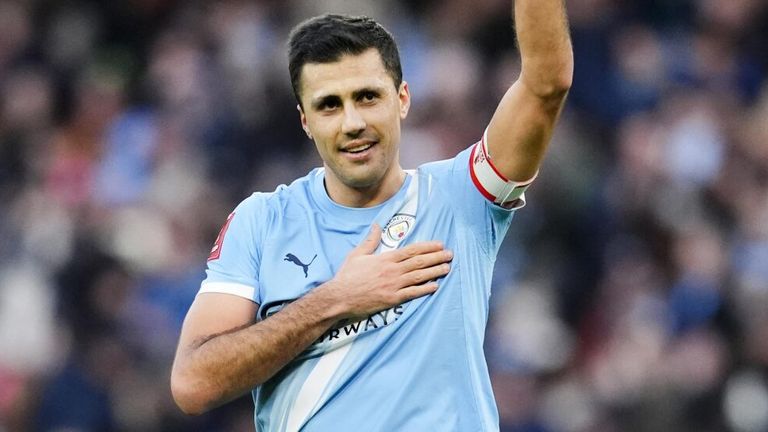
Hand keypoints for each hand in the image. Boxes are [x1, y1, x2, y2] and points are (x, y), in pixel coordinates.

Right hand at [316, 224, 451, 318]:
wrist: (340, 297)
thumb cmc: (347, 276)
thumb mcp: (357, 254)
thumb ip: (370, 240)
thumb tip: (377, 225)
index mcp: (385, 258)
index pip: (411, 250)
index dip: (428, 247)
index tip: (439, 244)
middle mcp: (392, 271)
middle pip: (419, 262)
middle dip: (436, 258)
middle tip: (450, 255)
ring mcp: (393, 285)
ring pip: (419, 277)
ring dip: (435, 272)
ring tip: (447, 268)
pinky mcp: (392, 299)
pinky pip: (412, 293)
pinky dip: (425, 289)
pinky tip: (435, 286)